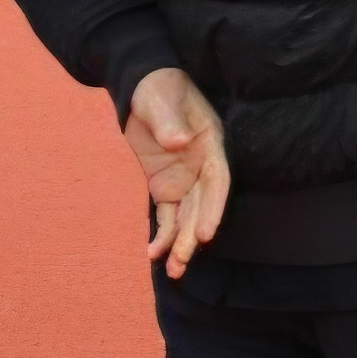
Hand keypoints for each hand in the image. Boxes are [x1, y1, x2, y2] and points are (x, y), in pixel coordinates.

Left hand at [123, 68, 230, 276]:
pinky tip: (154, 253)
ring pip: (185, 217)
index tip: (205, 233)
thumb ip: (170, 120)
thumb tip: (180, 141)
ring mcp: (183, 178)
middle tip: (183, 262)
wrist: (139, 86)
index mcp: (210, 143)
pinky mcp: (164, 186)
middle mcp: (201, 166)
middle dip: (193, 236)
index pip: (217, 181)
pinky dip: (161, 234)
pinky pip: (165, 215)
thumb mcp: (162, 97)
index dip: (214, 208)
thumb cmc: (157, 87)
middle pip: (202, 206)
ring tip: (172, 271)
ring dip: (180, 243)